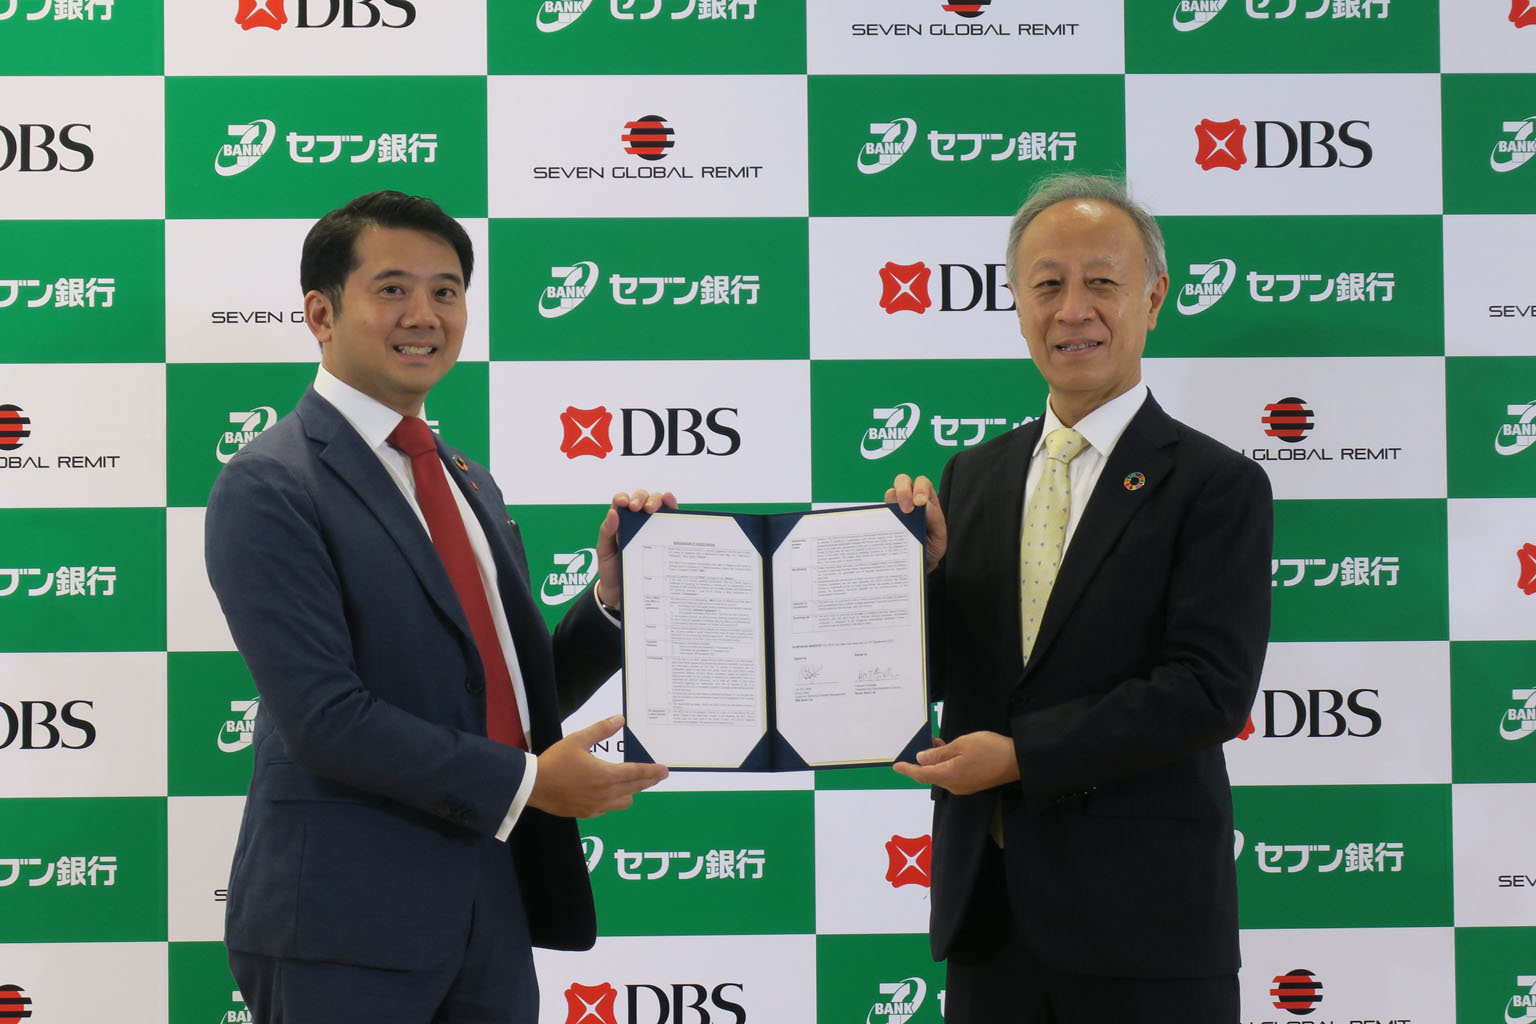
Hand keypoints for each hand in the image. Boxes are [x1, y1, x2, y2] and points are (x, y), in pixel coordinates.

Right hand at [529, 715, 668, 817]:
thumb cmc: (556, 761)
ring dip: (631, 791)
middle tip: (658, 776)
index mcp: (606, 775)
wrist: (534, 786)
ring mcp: (597, 806)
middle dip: (648, 781)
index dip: (652, 771)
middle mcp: (605, 794)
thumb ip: (601, 730)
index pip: (637, 773)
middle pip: (636, 788)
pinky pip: (609, 808)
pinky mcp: (588, 814)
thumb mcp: (578, 740)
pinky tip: (607, 791)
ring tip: (631, 782)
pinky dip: (613, 800)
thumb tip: (620, 719)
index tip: (664, 771)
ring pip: (625, 801)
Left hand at [596, 488, 677, 608]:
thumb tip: (614, 512)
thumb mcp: (604, 551)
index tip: (624, 504)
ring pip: (659, 504)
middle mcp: (637, 520)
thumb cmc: (611, 569)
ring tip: (653, 509)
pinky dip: (674, 510)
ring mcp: (652, 528)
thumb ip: (606, 532)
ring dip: (658, 500)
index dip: (624, 497)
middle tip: (639, 509)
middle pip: (642, 498)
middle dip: (642, 498)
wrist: (622, 593)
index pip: (622, 500)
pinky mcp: (666, 537)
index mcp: (619, 521)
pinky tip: (673, 509)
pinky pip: (672, 521)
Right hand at [885, 473, 946, 572]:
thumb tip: (924, 506)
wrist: (919, 565)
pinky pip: (878, 512)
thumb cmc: (931, 548)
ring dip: (891, 503)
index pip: (922, 483)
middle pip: (902, 481)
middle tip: (906, 510)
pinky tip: (883, 528)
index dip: (920, 489)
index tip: (919, 503)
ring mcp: (895, 509)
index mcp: (927, 500)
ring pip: (889, 495)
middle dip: (903, 491)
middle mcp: (909, 499)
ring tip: (896, 519)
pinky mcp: (883, 519)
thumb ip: (935, 521)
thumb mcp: (939, 537)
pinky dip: (879, 517)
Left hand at [892, 731, 1017, 794]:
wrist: (1017, 761)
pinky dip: (946, 763)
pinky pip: (953, 774)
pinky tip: (948, 750)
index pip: (921, 774)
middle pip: (931, 775)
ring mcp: (964, 786)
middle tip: (918, 746)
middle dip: (922, 762)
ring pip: (942, 774)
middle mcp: (954, 785)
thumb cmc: (989, 749)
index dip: (908, 770)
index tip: (896, 766)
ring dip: (936, 761)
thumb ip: (939, 753)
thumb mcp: (961, 745)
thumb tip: (921, 759)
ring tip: (935, 743)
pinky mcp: (972, 783)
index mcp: (949, 776)